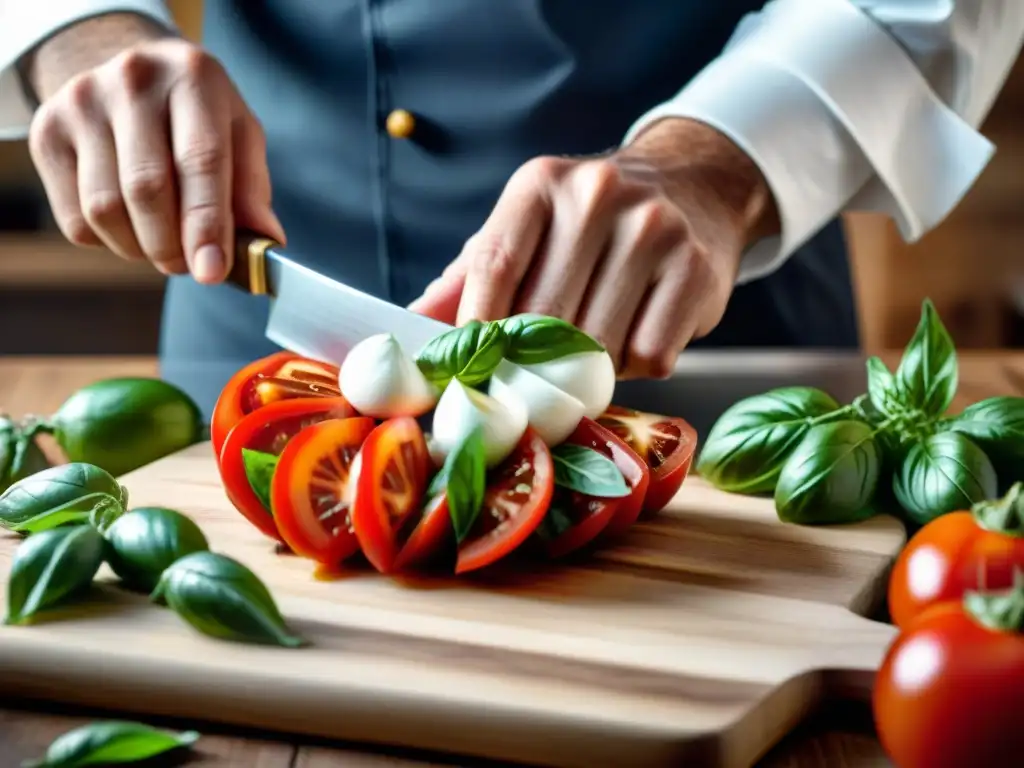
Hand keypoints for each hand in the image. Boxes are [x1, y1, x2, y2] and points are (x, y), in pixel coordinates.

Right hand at [28, 36, 284, 281]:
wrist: (133, 75)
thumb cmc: (198, 116)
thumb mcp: (240, 137)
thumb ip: (252, 191)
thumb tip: (265, 243)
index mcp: (194, 79)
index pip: (200, 160)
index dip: (206, 224)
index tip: (212, 271)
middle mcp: (132, 80)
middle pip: (147, 190)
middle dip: (172, 246)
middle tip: (190, 264)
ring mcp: (81, 103)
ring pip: (105, 209)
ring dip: (140, 248)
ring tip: (162, 243)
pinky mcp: (47, 132)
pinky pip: (75, 219)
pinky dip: (107, 241)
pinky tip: (129, 224)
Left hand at [410, 118, 777, 378]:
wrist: (694, 187)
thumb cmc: (591, 224)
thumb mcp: (528, 229)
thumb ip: (470, 276)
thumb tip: (409, 324)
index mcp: (541, 185)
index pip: (495, 266)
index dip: (476, 329)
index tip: (468, 373)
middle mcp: (597, 195)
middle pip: (545, 316)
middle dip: (530, 364)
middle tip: (525, 388)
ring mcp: (653, 229)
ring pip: (598, 345)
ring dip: (587, 370)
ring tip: (588, 353)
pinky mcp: (696, 269)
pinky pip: (650, 354)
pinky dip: (636, 365)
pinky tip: (635, 335)